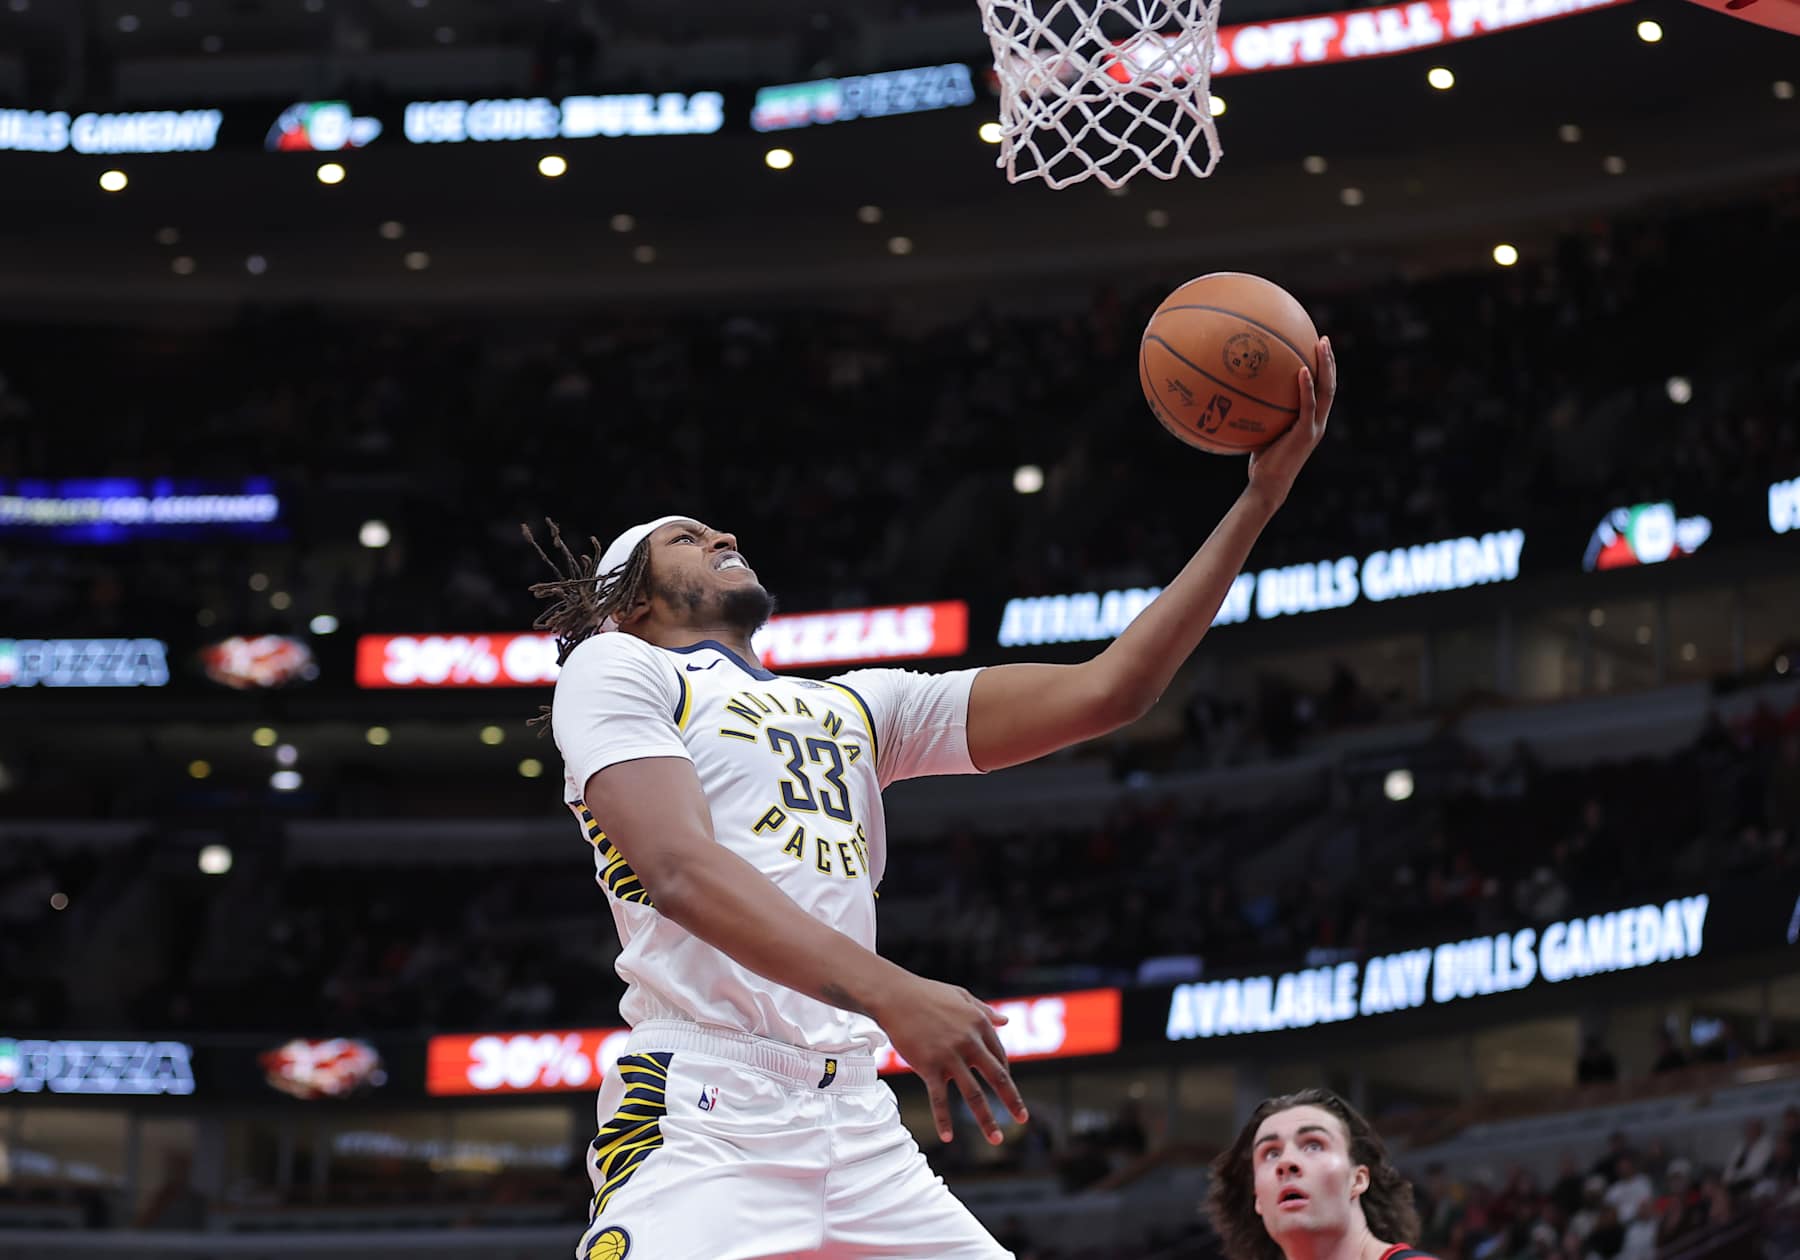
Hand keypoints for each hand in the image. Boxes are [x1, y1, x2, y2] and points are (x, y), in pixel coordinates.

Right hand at [869, 975, 1028, 1144]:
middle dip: (1012, 1101)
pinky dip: (943, 1119)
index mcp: (979, 1024)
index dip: (1004, 1075)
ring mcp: (949, 1056)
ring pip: (973, 1094)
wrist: (894, 996)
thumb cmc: (927, 994)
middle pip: (996, 1077)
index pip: (999, 1056)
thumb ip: (984, 1010)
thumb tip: (1006, 1021)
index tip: (1004, 1089)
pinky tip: (948, 1137)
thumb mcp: (961, 996)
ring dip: (986, 1119)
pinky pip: (939, 1098)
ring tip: (996, 1139)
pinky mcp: (929, 1066)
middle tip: (1023, 1119)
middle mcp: (969, 1041)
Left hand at [1247, 334, 1335, 506]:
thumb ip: (1261, 411)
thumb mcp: (1263, 430)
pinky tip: (1302, 370)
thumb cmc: (1262, 461)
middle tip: (1323, 339)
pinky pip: (1308, 405)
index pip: (1322, 390)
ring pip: (1326, 391)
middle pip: (1330, 385)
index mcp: (1311, 420)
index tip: (1317, 347)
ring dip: (1326, 367)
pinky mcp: (1306, 433)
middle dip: (1329, 361)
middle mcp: (1318, 422)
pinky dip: (1306, 387)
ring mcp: (1315, 427)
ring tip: (1321, 345)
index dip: (1324, 368)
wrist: (1268, 485)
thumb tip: (1240, 390)